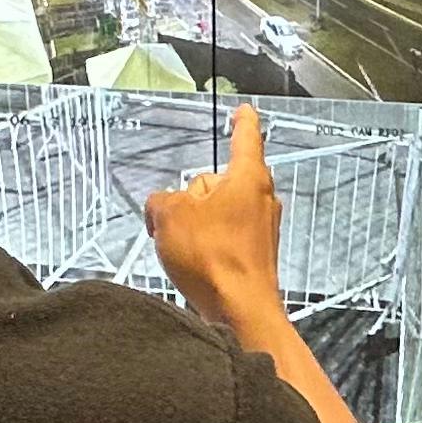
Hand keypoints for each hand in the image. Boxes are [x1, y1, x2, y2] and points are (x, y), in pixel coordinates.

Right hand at [147, 104, 285, 330]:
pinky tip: (197, 266)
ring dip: (197, 226)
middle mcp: (261, 200)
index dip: (242, 122)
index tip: (244, 111)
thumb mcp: (168, 215)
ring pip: (217, 213)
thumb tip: (163, 207)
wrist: (241, 310)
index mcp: (248, 177)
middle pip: (217, 182)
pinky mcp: (255, 256)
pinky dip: (206, 249)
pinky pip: (221, 240)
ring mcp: (261, 229)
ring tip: (189, 251)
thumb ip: (160, 200)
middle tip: (181, 221)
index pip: (246, 137)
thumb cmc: (215, 259)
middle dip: (194, 197)